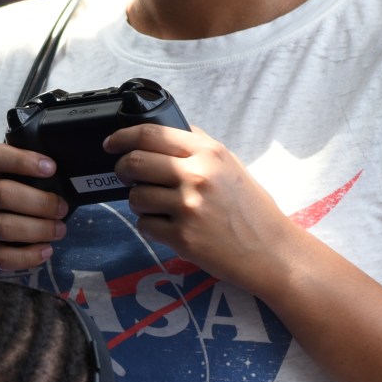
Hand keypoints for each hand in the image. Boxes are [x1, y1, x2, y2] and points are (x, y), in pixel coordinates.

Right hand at [0, 143, 67, 274]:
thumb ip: (20, 177)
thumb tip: (65, 179)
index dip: (22, 160)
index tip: (51, 167)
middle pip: (3, 193)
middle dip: (40, 201)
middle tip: (62, 208)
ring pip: (4, 226)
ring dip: (39, 228)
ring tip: (59, 230)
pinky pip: (4, 256)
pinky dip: (29, 255)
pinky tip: (46, 250)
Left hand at [104, 123, 298, 288]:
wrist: (271, 251)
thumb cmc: (251, 209)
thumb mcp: (230, 165)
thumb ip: (198, 147)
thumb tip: (164, 131)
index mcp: (209, 153)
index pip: (152, 134)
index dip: (122, 137)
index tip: (110, 143)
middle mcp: (197, 175)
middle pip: (135, 162)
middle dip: (123, 170)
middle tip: (126, 176)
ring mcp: (189, 207)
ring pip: (136, 197)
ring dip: (139, 202)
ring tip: (158, 207)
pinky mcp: (183, 237)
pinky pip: (145, 225)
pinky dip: (150, 227)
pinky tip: (168, 228)